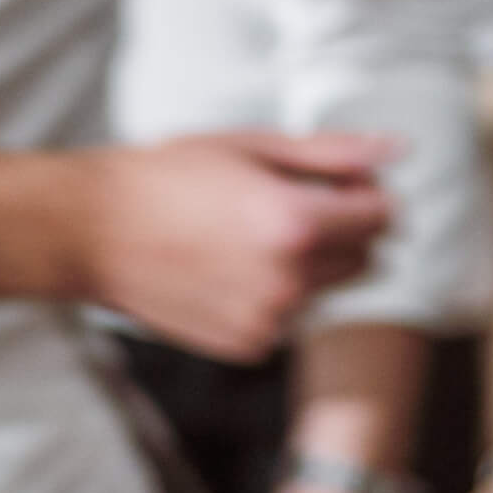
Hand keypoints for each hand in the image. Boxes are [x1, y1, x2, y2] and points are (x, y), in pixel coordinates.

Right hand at [79, 133, 395, 360]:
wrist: (93, 232)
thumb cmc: (168, 176)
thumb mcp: (252, 147)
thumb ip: (333, 154)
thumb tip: (399, 151)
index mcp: (300, 223)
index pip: (382, 214)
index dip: (364, 192)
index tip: (331, 181)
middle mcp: (291, 280)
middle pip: (365, 257)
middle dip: (343, 231)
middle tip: (285, 207)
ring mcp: (268, 319)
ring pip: (326, 289)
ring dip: (307, 266)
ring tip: (243, 238)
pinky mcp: (245, 345)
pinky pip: (287, 317)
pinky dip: (272, 296)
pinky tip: (224, 270)